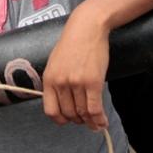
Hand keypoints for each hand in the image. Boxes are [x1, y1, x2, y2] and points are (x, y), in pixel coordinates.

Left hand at [43, 9, 108, 131]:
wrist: (87, 28)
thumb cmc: (73, 43)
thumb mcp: (55, 62)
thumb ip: (56, 81)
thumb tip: (62, 101)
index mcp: (49, 79)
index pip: (51, 110)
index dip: (60, 120)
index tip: (68, 120)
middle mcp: (61, 83)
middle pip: (69, 114)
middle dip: (78, 120)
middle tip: (85, 120)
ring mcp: (77, 83)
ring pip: (83, 113)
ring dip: (90, 122)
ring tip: (96, 124)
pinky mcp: (93, 82)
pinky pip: (95, 108)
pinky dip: (99, 119)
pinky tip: (103, 121)